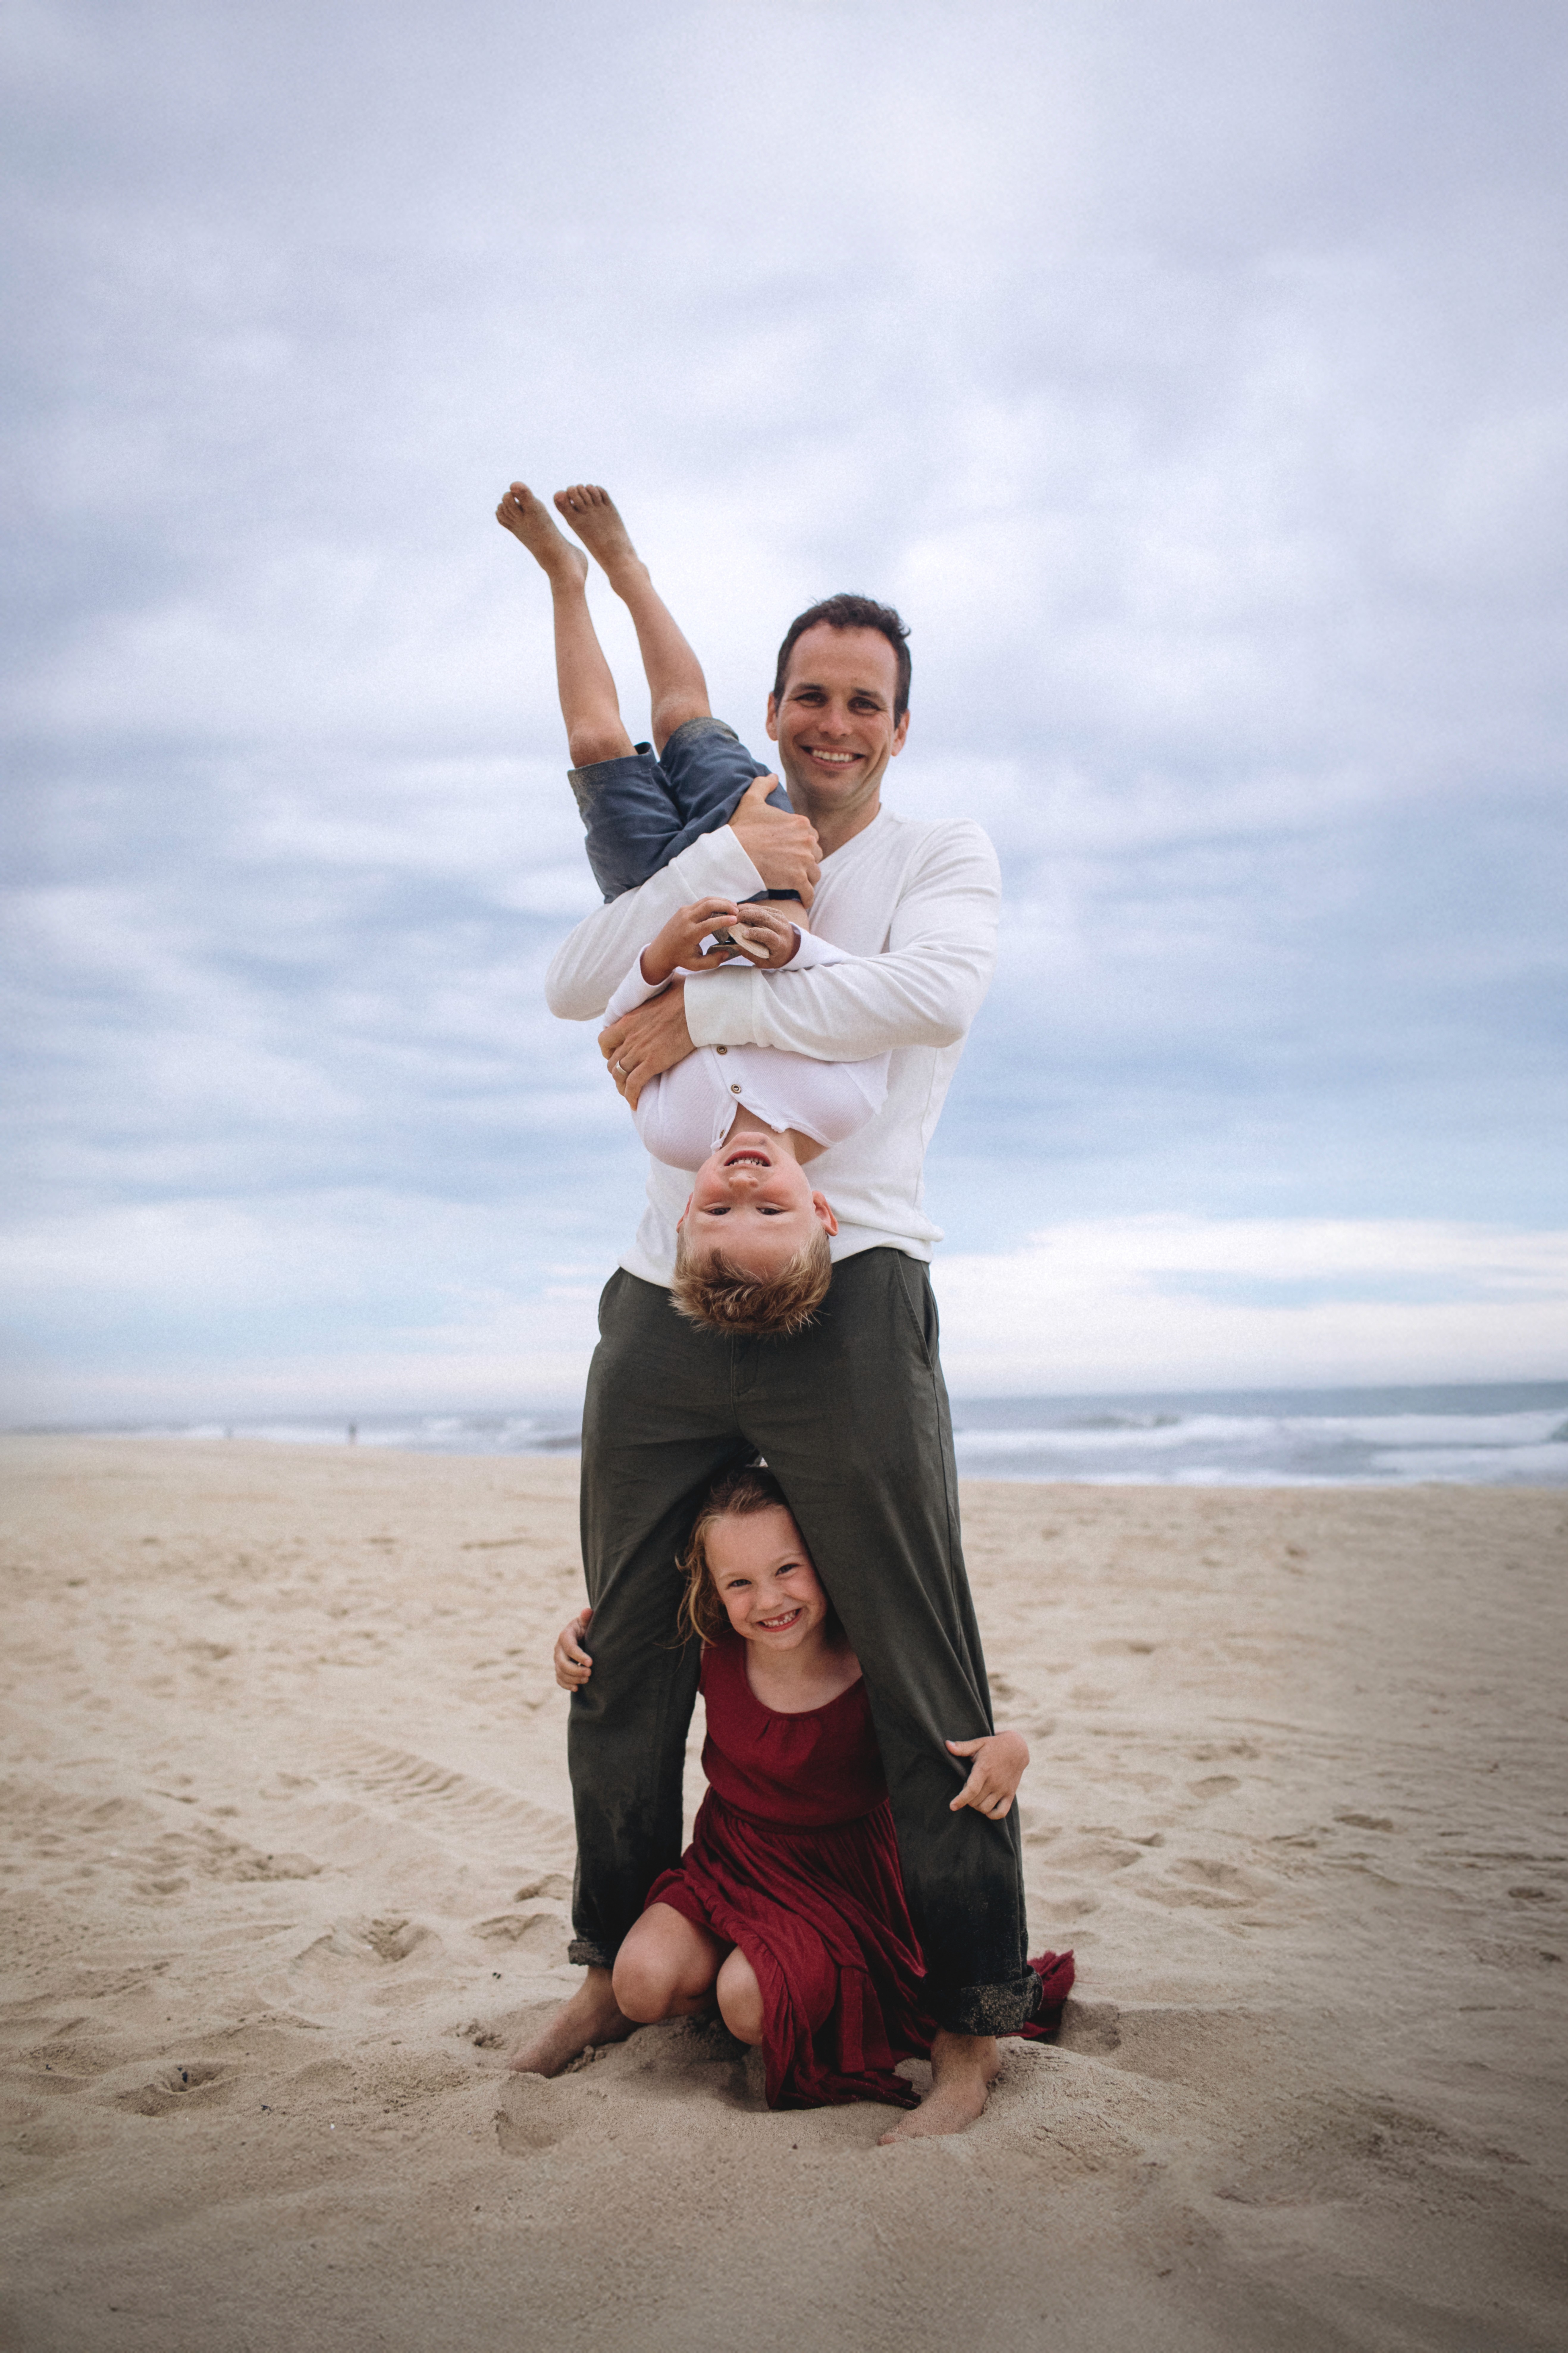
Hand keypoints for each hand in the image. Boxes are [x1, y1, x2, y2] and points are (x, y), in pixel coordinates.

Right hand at [554, 1611, 592, 1690]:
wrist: (581, 1636)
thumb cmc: (586, 1628)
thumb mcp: (586, 1622)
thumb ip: (586, 1617)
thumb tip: (587, 1611)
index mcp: (565, 1636)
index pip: (569, 1647)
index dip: (579, 1655)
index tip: (591, 1662)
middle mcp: (558, 1649)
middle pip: (562, 1663)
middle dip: (576, 1670)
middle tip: (590, 1673)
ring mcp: (557, 1660)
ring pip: (561, 1673)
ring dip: (573, 1679)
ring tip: (587, 1680)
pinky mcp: (559, 1668)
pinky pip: (559, 1679)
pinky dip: (566, 1685)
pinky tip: (577, 1688)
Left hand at [597, 977, 692, 1106]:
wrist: (696, 1006)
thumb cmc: (683, 996)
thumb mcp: (656, 996)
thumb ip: (650, 1001)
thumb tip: (658, 993)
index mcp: (627, 1020)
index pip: (604, 1040)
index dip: (608, 1051)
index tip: (616, 1055)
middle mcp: (629, 1037)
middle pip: (612, 1061)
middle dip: (616, 1071)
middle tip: (626, 1077)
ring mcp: (640, 1050)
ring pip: (619, 1075)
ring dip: (622, 1086)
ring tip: (628, 1093)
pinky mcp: (653, 1062)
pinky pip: (634, 1084)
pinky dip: (632, 1096)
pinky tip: (635, 1103)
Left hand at [640, 897, 749, 986]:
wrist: (661, 951)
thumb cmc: (680, 958)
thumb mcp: (696, 965)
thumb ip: (713, 961)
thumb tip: (727, 952)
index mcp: (689, 934)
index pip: (709, 923)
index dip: (724, 920)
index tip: (736, 920)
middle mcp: (686, 920)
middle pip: (708, 905)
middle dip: (725, 905)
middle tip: (737, 911)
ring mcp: (684, 912)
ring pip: (706, 900)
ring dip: (721, 902)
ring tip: (733, 907)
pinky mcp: (684, 909)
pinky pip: (701, 902)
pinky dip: (714, 903)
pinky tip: (723, 908)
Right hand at [723, 902, 800, 967]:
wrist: (792, 946)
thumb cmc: (776, 956)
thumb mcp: (765, 962)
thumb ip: (751, 955)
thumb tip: (737, 945)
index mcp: (780, 943)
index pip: (768, 935)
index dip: (755, 933)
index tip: (743, 934)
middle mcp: (782, 929)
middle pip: (764, 917)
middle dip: (746, 916)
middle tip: (733, 919)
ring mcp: (780, 919)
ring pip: (761, 910)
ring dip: (746, 910)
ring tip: (734, 913)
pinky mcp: (777, 913)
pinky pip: (762, 907)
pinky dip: (750, 907)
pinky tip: (741, 910)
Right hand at [728, 775, 820, 905]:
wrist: (735, 853)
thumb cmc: (742, 829)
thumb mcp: (751, 800)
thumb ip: (763, 785)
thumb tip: (773, 776)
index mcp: (801, 823)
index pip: (811, 837)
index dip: (803, 845)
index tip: (793, 853)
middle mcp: (807, 841)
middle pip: (815, 855)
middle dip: (807, 861)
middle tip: (795, 869)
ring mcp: (804, 861)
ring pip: (814, 873)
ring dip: (808, 879)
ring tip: (798, 885)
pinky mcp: (798, 879)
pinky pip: (809, 892)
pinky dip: (807, 897)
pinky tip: (803, 901)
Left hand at [946, 1730, 1029, 1817]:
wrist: (1017, 1748)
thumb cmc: (994, 1746)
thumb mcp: (979, 1743)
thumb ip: (962, 1747)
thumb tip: (946, 1744)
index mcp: (984, 1769)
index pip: (972, 1790)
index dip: (961, 1800)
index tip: (952, 1806)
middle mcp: (994, 1781)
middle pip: (975, 1801)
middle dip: (967, 1799)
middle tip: (968, 1788)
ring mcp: (1003, 1789)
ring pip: (985, 1808)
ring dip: (977, 1806)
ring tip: (975, 1797)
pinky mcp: (1010, 1794)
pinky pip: (1001, 1812)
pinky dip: (992, 1815)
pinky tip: (986, 1808)